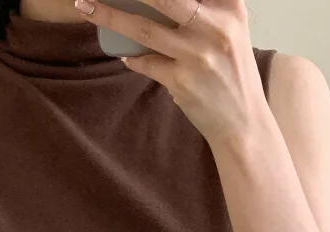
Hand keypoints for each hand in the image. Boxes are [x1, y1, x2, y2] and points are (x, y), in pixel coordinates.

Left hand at [73, 0, 266, 146]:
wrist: (242, 123)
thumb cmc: (231, 72)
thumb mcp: (229, 30)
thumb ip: (205, 9)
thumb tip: (155, 2)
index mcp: (230, 7)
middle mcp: (215, 26)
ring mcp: (197, 55)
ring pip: (143, 28)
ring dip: (110, 16)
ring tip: (87, 7)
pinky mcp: (182, 81)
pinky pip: (146, 62)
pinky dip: (133, 57)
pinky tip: (127, 55)